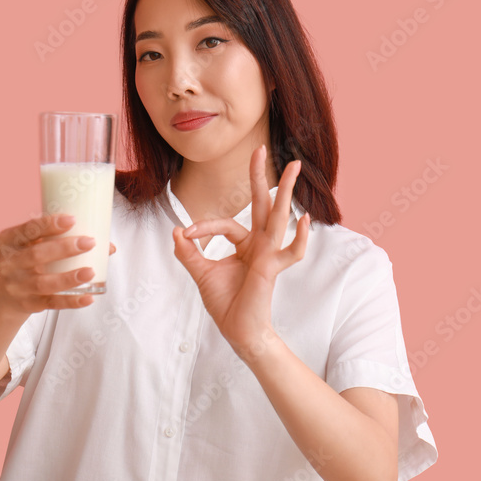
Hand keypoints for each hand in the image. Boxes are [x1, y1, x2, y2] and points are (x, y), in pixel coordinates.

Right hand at [0, 213, 116, 313]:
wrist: (4, 297)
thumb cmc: (25, 262)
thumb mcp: (31, 246)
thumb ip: (60, 240)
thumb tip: (107, 245)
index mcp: (9, 241)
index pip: (28, 230)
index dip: (48, 224)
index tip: (72, 220)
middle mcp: (10, 264)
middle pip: (36, 255)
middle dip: (64, 248)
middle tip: (89, 242)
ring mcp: (18, 286)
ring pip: (44, 283)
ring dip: (69, 277)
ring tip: (90, 271)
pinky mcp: (29, 304)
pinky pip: (52, 303)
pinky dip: (71, 301)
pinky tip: (88, 297)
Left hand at [171, 144, 309, 357]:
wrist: (237, 331)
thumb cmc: (225, 304)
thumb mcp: (201, 273)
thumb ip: (189, 252)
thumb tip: (176, 230)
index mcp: (245, 244)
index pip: (225, 224)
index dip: (203, 227)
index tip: (184, 235)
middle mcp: (260, 244)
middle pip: (262, 204)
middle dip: (261, 176)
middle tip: (261, 148)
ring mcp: (269, 254)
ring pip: (279, 217)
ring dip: (286, 191)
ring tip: (294, 167)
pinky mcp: (273, 269)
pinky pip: (291, 252)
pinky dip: (300, 238)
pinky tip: (304, 221)